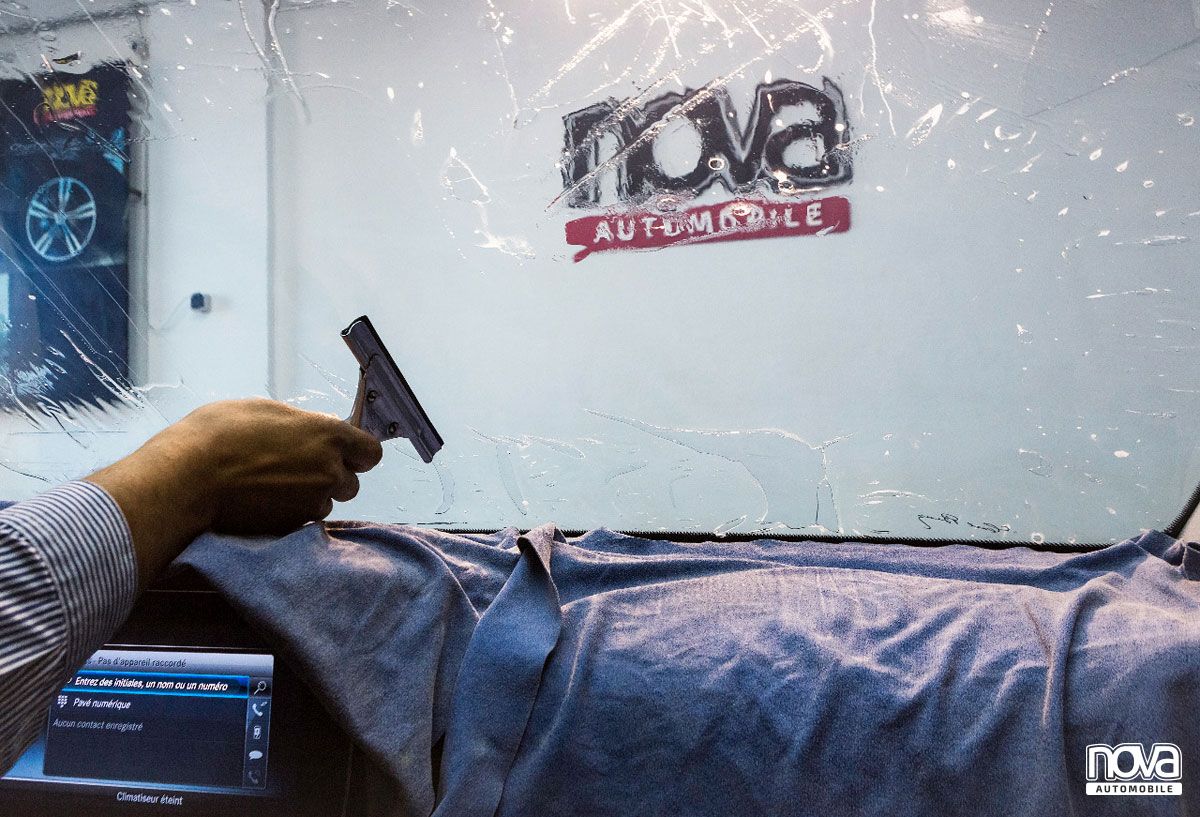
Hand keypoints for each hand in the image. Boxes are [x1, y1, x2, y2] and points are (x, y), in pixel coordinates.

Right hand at [87, 398, 383, 587]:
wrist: (187, 478)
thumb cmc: (219, 433)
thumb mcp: (265, 411)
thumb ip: (302, 425)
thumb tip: (315, 432)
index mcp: (329, 436)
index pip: (371, 453)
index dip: (358, 454)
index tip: (343, 454)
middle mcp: (329, 471)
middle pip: (350, 483)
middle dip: (331, 478)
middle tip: (297, 469)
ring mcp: (312, 502)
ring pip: (325, 504)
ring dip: (309, 497)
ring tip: (273, 486)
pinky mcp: (292, 526)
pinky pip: (302, 521)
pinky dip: (290, 514)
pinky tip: (263, 502)